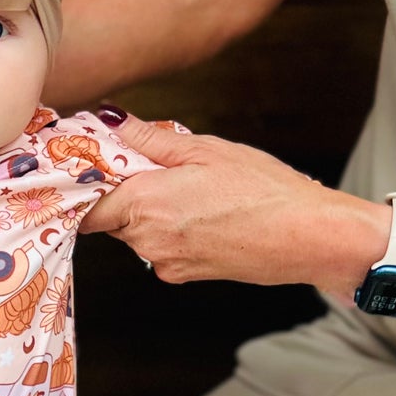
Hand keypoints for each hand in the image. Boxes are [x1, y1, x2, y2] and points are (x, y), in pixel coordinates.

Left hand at [82, 111, 384, 290]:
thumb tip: (112, 121)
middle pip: (109, 216)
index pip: (87, 201)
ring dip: (150, 209)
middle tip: (155, 166)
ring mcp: (165, 262)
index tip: (97, 162)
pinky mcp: (184, 275)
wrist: (309, 238)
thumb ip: (151, 139)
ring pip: (135, 232)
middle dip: (123, 191)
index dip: (88, 182)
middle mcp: (147, 240)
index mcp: (145, 204)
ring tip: (191, 188)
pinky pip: (160, 248)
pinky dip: (171, 229)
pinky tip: (204, 211)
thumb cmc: (265, 192)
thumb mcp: (206, 150)